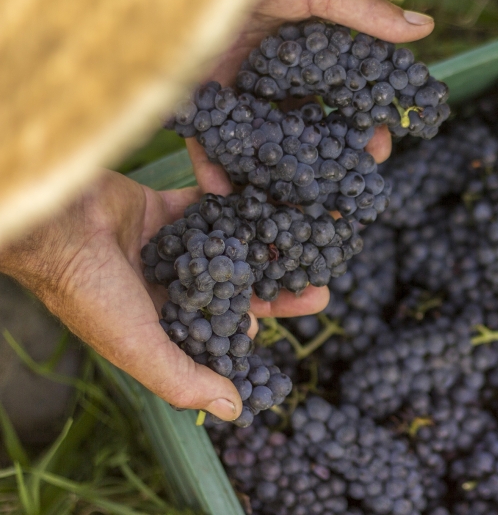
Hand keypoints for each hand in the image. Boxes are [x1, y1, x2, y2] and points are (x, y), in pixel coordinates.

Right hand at [0, 172, 326, 420]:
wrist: (56, 223)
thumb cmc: (90, 291)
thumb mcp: (139, 346)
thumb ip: (184, 379)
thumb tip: (235, 410)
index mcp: (160, 324)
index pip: (221, 332)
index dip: (260, 327)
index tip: (301, 318)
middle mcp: (167, 287)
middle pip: (235, 289)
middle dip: (277, 286)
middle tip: (320, 284)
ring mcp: (167, 247)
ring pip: (228, 248)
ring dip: (265, 245)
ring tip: (309, 242)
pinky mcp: (162, 209)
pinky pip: (207, 208)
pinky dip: (234, 206)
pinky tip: (272, 207)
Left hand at [188, 0, 434, 190]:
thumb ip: (366, 13)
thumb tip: (426, 29)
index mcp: (303, 48)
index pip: (341, 95)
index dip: (361, 125)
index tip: (379, 150)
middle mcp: (270, 72)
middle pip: (304, 127)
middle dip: (326, 161)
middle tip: (343, 189)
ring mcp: (232, 88)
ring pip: (260, 142)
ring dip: (276, 176)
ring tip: (291, 210)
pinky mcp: (193, 100)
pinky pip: (206, 142)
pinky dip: (215, 169)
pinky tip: (228, 193)